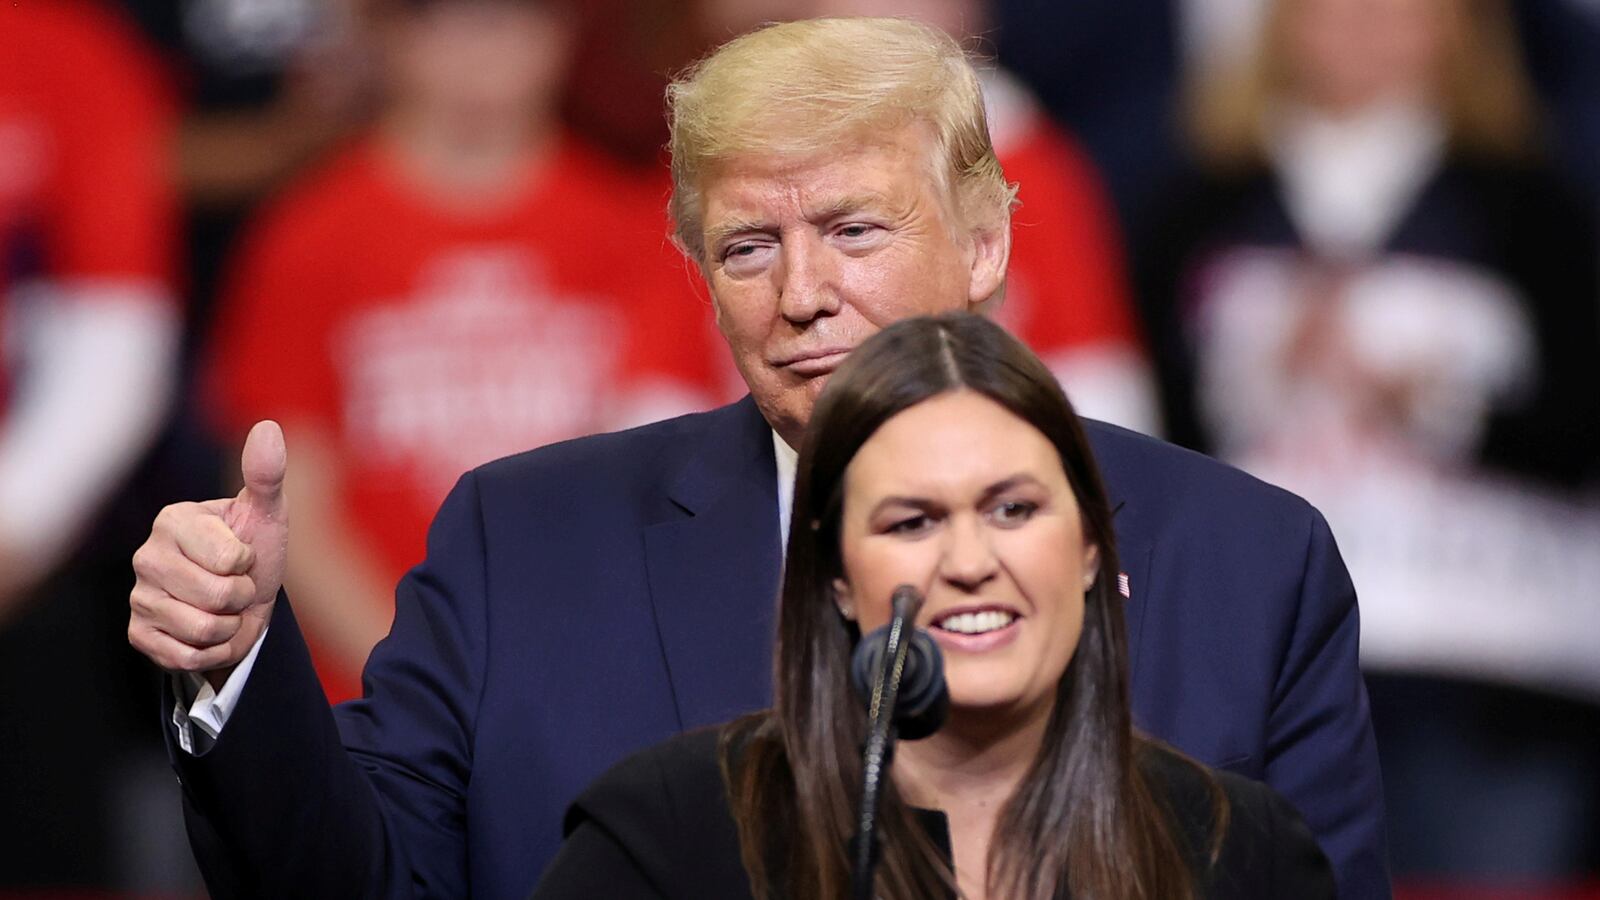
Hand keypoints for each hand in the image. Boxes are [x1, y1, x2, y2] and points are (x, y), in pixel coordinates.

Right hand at [129, 421, 288, 689]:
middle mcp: (146, 556)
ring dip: (229, 627)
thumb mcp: (266, 515)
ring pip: (202, 629)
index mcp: (173, 521)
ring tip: (225, 609)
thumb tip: (267, 427)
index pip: (229, 559)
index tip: (243, 557)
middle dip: (242, 598)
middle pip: (217, 596)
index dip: (248, 564)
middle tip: (238, 587)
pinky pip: (186, 656)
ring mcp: (138, 596)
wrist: (245, 603)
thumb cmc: (254, 550)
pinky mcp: (138, 634)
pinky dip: (212, 651)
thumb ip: (265, 475)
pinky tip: (210, 632)